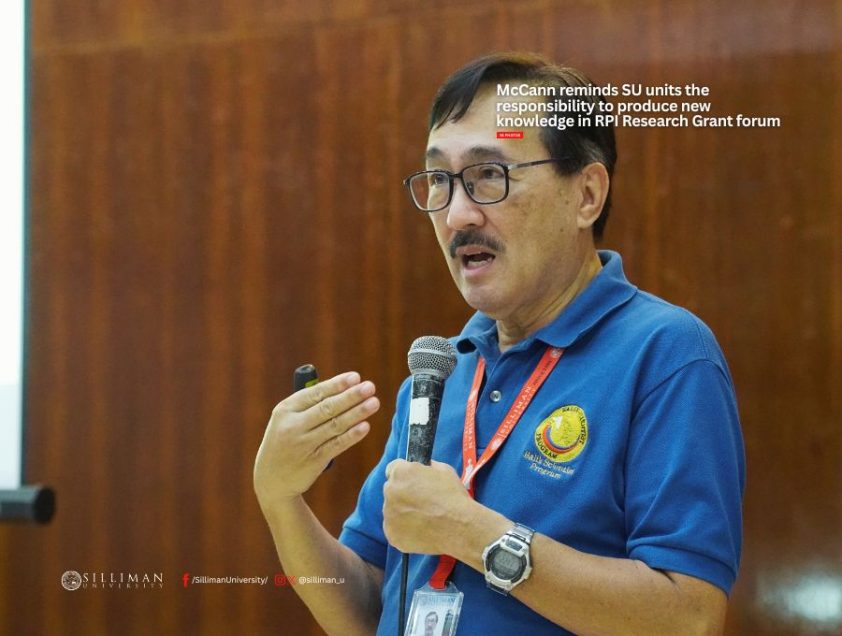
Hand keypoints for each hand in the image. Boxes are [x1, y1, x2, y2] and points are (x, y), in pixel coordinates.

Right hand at [254, 372, 379, 510]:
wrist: (271, 480)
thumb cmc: (285, 442)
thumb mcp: (285, 420)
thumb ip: (308, 405)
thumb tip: (343, 387)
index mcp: (285, 410)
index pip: (315, 393)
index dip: (337, 384)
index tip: (355, 377)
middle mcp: (293, 425)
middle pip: (327, 407)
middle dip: (351, 396)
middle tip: (370, 387)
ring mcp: (303, 444)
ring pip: (335, 425)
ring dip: (357, 413)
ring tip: (374, 403)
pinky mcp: (313, 461)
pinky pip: (337, 445)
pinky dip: (352, 435)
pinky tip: (365, 426)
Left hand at [382, 460, 474, 554]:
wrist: (459, 528)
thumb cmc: (453, 496)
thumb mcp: (444, 470)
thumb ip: (427, 468)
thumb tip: (422, 468)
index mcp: (400, 473)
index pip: (393, 469)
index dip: (404, 475)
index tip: (412, 482)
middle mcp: (390, 492)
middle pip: (392, 490)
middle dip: (402, 494)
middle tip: (421, 503)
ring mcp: (389, 515)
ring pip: (393, 511)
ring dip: (403, 512)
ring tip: (424, 519)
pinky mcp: (392, 535)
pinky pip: (395, 530)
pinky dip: (405, 530)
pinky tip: (421, 531)